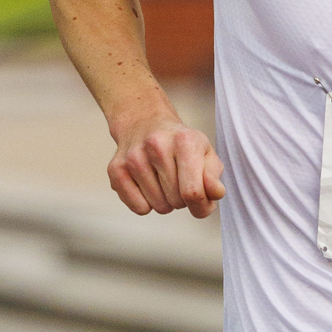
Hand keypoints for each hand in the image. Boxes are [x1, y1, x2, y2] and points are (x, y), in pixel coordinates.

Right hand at [108, 115, 225, 217]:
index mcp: (184, 141)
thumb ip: (213, 176)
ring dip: (165, 202)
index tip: (201, 202)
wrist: (145, 123)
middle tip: (179, 182)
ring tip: (164, 181)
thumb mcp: (205, 153)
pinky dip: (146, 204)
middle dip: (183, 200)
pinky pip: (139, 208)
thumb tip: (215, 193)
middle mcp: (156, 146)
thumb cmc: (181, 144)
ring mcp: (133, 157)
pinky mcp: (116, 169)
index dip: (201, 206)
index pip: (193, 192)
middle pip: (177, 202)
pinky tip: (148, 185)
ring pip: (158, 207)